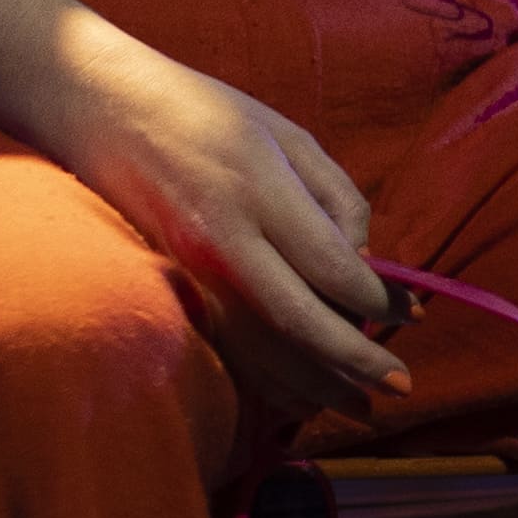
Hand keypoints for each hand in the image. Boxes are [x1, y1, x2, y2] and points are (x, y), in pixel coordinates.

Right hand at [43, 21, 407, 419]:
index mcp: (258, 190)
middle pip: (300, 322)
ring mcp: (191, 271)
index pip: (331, 266)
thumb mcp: (287, 134)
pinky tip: (304, 399)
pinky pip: (229, 352)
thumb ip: (336, 197)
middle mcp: (223, 240)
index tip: (413, 315)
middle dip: (356, 362)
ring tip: (363, 407)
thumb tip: (365, 262)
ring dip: (317, 386)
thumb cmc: (207, 112)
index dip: (378, 299)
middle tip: (401, 385)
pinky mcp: (173, 289)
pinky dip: (269, 383)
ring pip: (262, 351)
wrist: (104, 110)